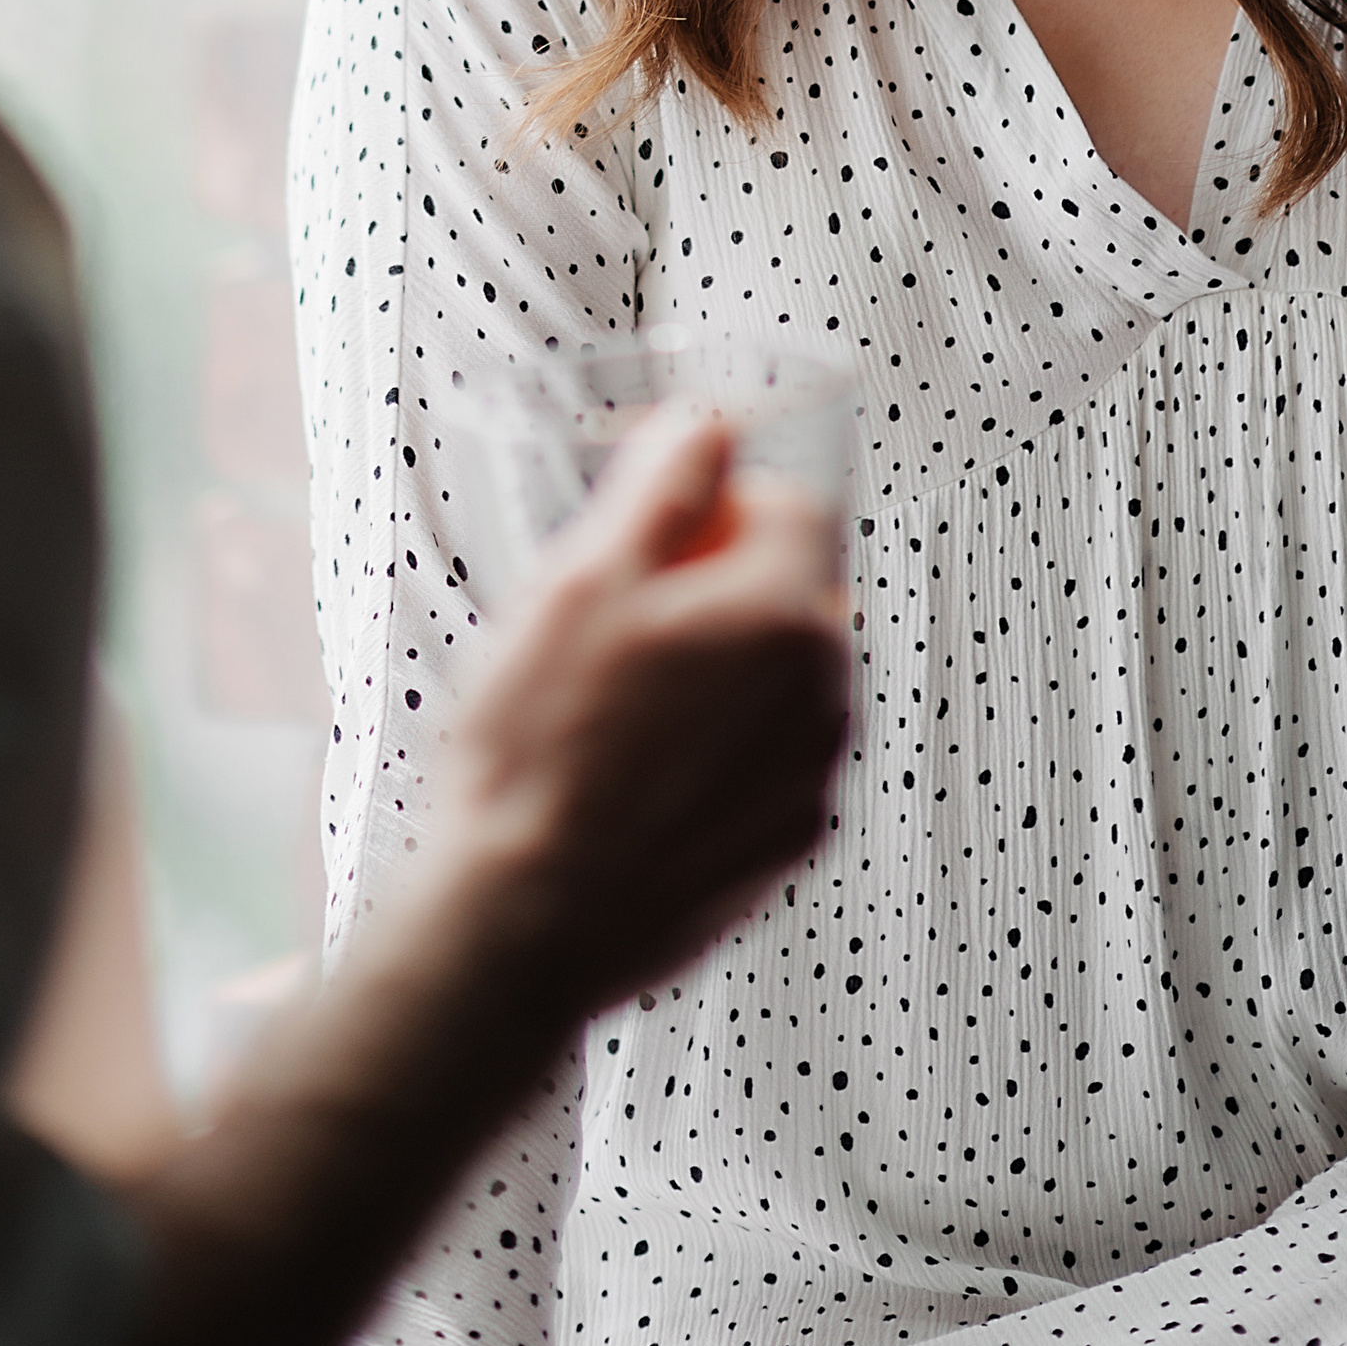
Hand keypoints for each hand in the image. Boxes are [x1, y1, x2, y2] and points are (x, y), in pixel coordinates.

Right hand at [431, 406, 850, 1017]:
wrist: (522, 922)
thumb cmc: (539, 752)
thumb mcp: (582, 579)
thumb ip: (664, 485)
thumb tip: (710, 423)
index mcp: (785, 618)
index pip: (795, 507)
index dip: (719, 506)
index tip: (655, 537)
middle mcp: (824, 699)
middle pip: (791, 593)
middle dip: (717, 590)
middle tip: (617, 627)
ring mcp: (809, 782)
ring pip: (778, 679)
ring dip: (719, 672)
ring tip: (616, 709)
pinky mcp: (783, 849)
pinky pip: (764, 759)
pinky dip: (717, 751)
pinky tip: (635, 774)